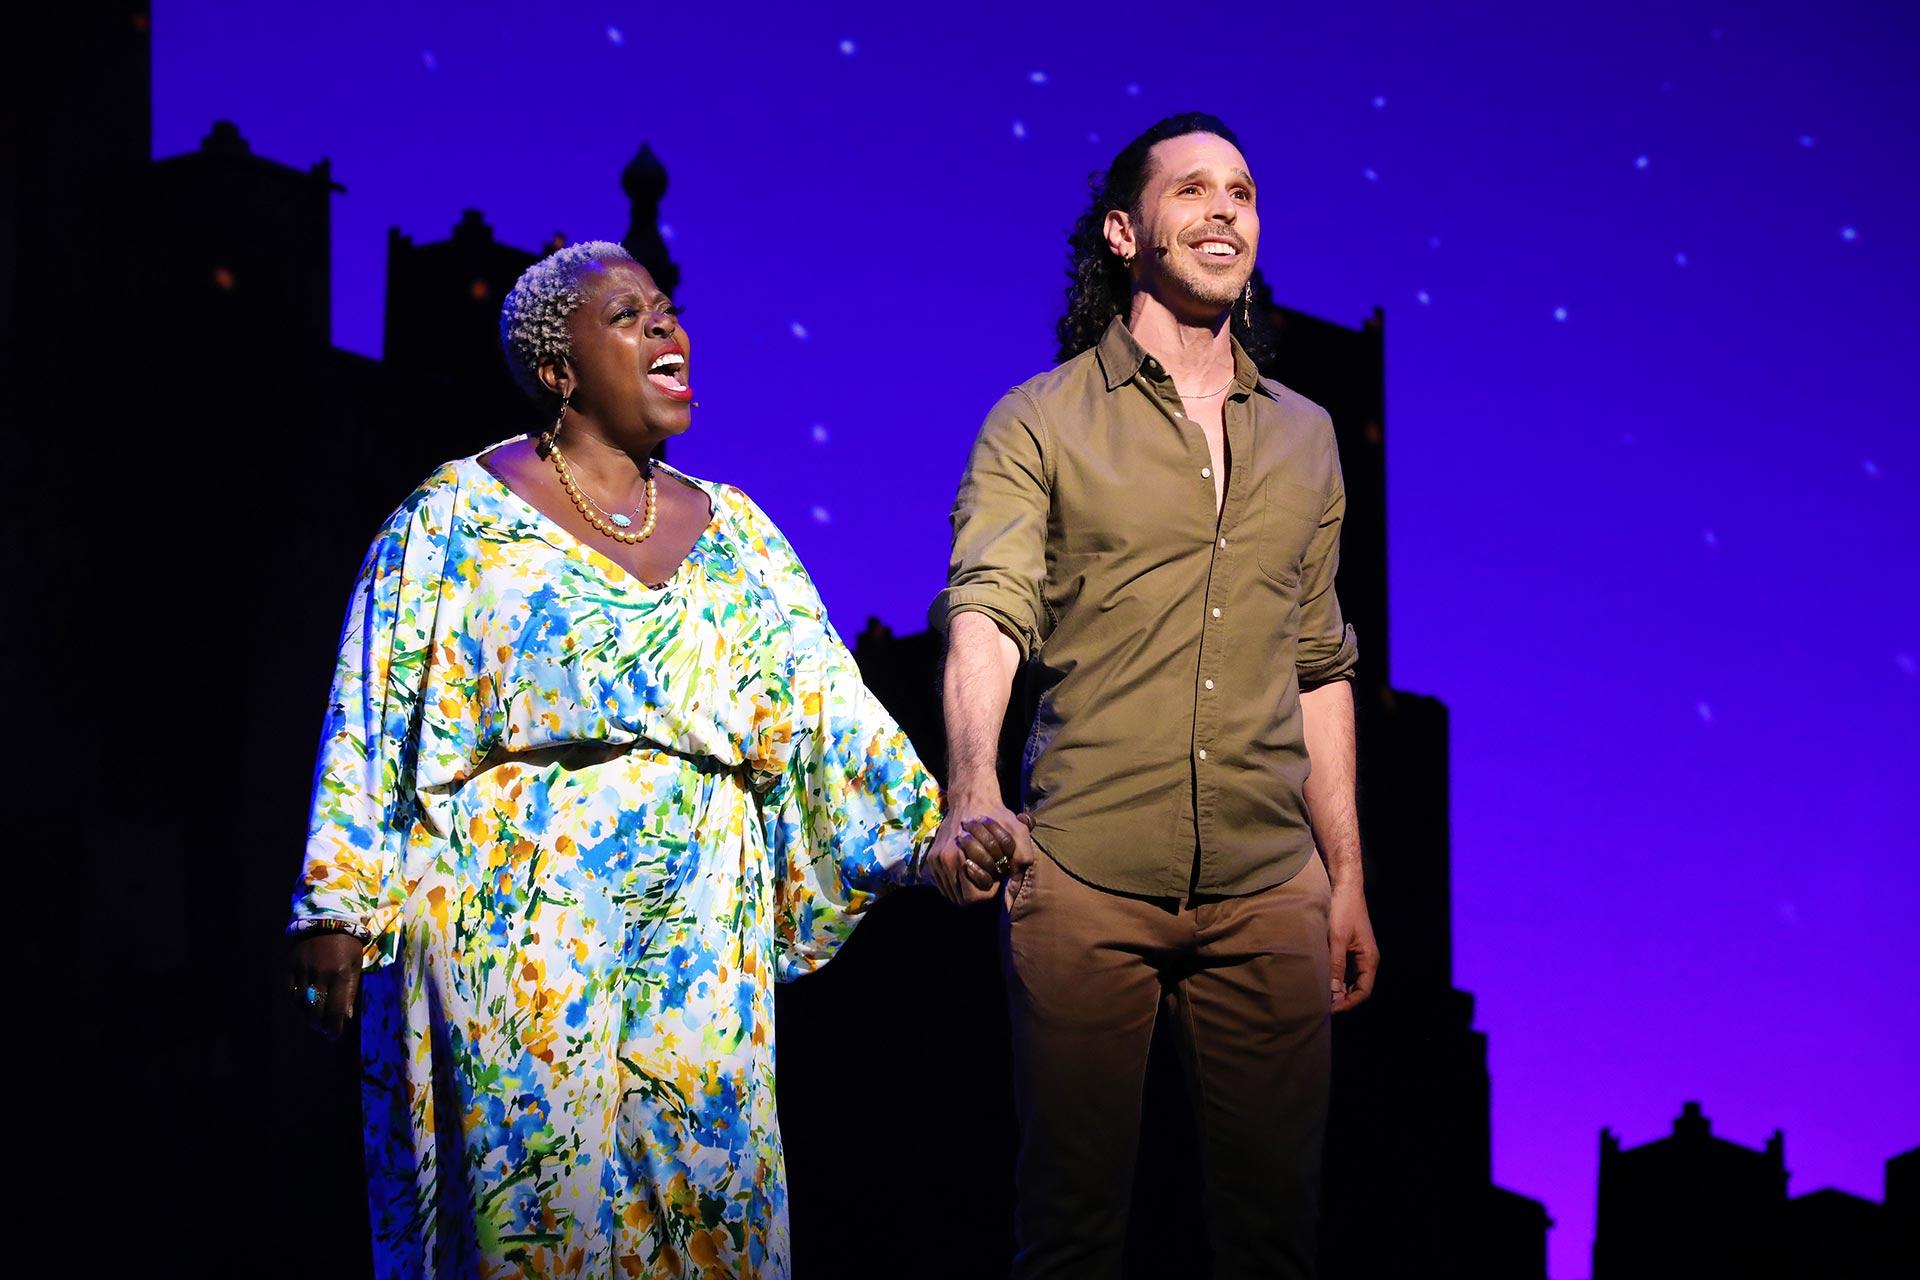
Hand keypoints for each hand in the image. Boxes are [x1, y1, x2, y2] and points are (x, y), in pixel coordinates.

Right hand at [288, 932, 364, 1039]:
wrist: (326, 917)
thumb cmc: (347, 943)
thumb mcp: (354, 964)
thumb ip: (350, 991)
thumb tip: (345, 1017)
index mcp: (339, 973)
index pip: (335, 1009)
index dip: (333, 1027)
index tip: (334, 1036)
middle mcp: (319, 973)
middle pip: (315, 1010)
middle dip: (320, 1024)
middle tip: (324, 1029)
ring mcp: (301, 969)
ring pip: (300, 1003)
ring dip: (306, 1017)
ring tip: (314, 1021)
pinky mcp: (289, 966)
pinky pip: (288, 992)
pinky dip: (295, 1004)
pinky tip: (302, 1008)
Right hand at [926, 795, 1037, 905]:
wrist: (971, 798)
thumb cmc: (997, 817)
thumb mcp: (1017, 834)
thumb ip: (1021, 860)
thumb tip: (1012, 892)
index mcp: (963, 858)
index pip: (975, 897)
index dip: (989, 889)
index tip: (995, 875)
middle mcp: (946, 861)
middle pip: (962, 899)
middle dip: (977, 890)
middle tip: (987, 875)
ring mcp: (936, 861)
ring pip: (951, 894)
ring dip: (965, 888)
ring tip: (977, 872)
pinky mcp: (931, 859)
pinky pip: (942, 884)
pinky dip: (955, 883)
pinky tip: (965, 872)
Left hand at [1328, 882, 1378, 1012]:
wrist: (1344, 885)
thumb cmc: (1343, 909)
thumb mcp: (1337, 939)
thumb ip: (1335, 965)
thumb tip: (1333, 992)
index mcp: (1370, 959)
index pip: (1363, 991)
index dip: (1348, 1003)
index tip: (1330, 1009)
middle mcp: (1365, 959)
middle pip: (1356, 988)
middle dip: (1341, 998)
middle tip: (1321, 1005)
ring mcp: (1356, 953)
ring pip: (1348, 979)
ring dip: (1336, 988)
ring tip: (1318, 995)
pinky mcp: (1346, 947)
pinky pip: (1342, 968)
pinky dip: (1332, 976)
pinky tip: (1319, 978)